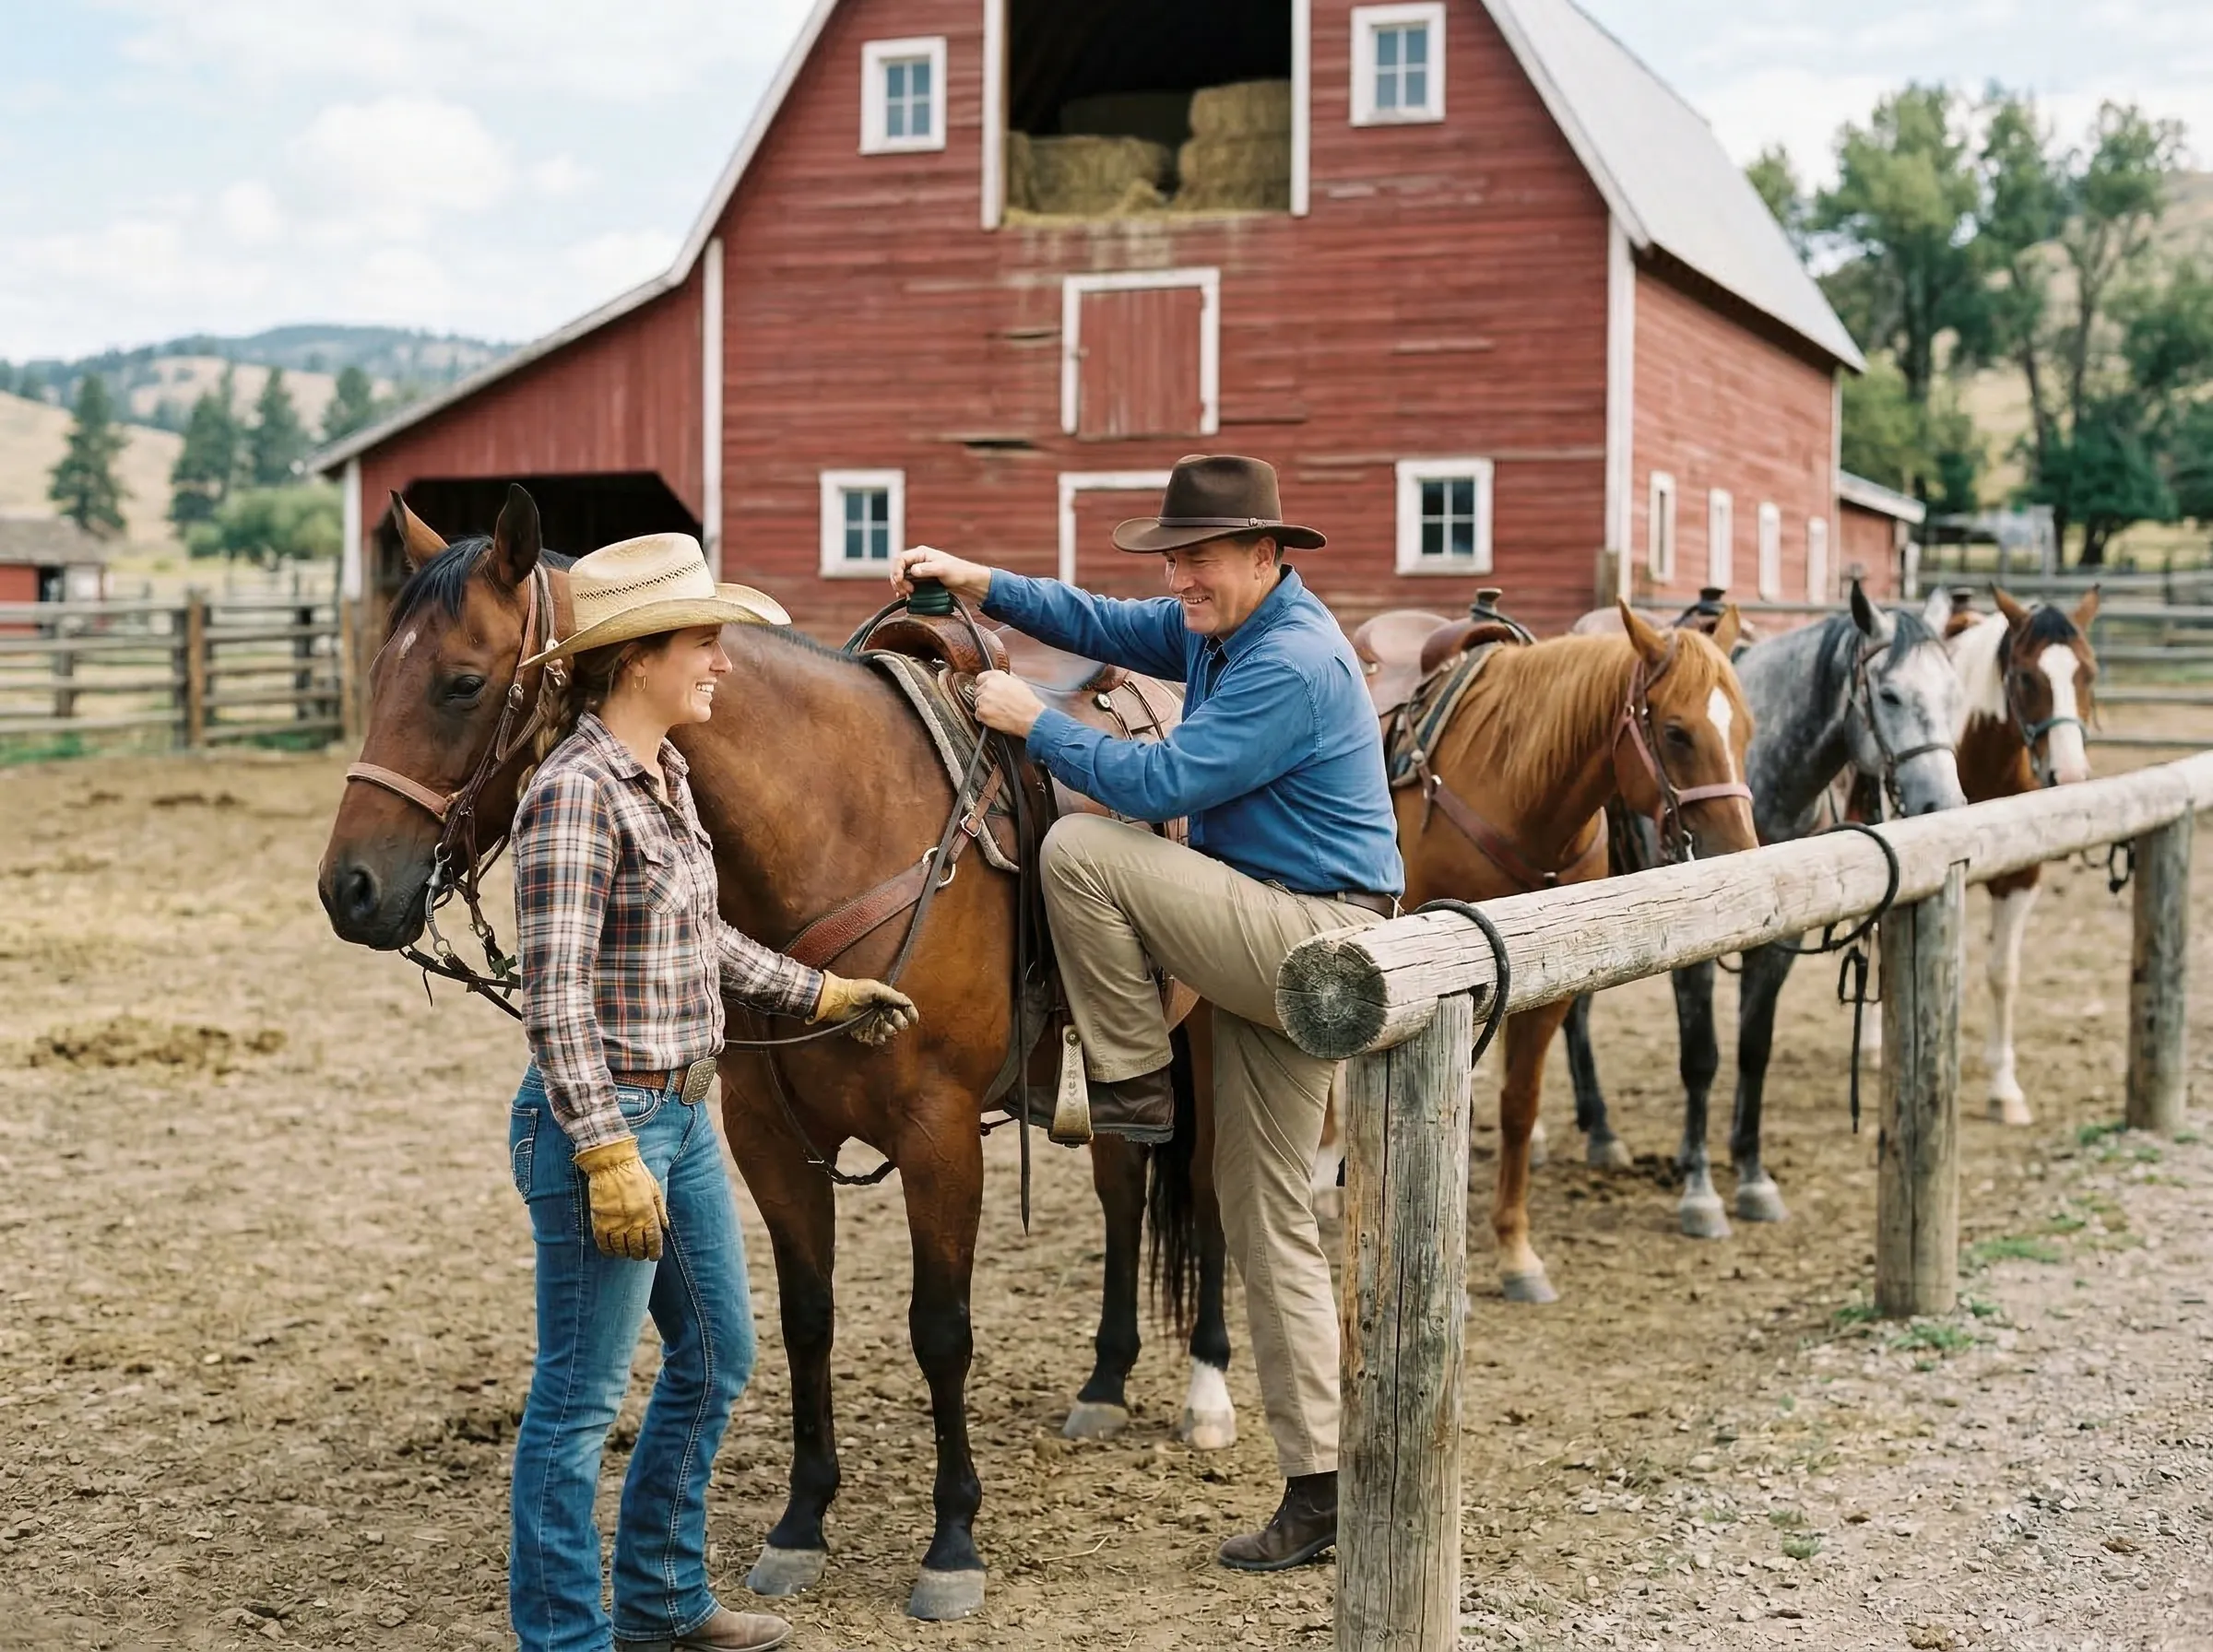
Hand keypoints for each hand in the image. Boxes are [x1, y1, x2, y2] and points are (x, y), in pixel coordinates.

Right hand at [571, 1136, 666, 1260]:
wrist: (611, 1164)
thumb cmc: (635, 1174)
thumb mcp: (654, 1189)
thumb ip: (660, 1210)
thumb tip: (665, 1227)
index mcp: (648, 1214)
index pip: (654, 1241)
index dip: (655, 1252)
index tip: (654, 1256)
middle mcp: (632, 1222)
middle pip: (637, 1248)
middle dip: (640, 1254)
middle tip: (640, 1254)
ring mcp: (614, 1224)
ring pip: (621, 1249)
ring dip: (625, 1253)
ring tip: (627, 1251)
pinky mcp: (599, 1222)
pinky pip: (604, 1244)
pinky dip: (608, 1250)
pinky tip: (612, 1250)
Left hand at [810, 972, 920, 1046]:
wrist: (837, 999)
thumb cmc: (855, 990)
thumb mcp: (875, 988)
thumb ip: (892, 995)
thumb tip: (907, 1002)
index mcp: (885, 1000)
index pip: (902, 1007)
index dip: (910, 1013)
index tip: (914, 1019)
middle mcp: (880, 1012)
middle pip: (896, 1020)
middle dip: (899, 1023)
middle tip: (897, 1024)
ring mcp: (871, 1022)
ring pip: (885, 1031)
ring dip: (888, 1032)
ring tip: (886, 1030)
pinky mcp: (861, 1030)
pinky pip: (871, 1038)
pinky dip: (875, 1039)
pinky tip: (876, 1038)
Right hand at [891, 545, 991, 603]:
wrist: (966, 580)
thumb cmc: (957, 571)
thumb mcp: (942, 569)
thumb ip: (927, 569)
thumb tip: (913, 571)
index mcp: (920, 553)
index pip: (900, 559)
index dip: (896, 571)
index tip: (900, 582)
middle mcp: (917, 560)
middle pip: (898, 568)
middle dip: (898, 580)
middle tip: (906, 591)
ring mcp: (918, 569)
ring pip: (901, 577)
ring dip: (900, 586)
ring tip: (907, 594)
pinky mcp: (920, 579)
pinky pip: (906, 583)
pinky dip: (903, 589)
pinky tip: (904, 596)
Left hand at [972, 670, 1045, 737]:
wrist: (1031, 717)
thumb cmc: (1028, 702)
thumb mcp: (1019, 683)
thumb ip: (1006, 679)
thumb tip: (1003, 679)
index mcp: (996, 676)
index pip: (980, 678)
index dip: (984, 685)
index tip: (988, 691)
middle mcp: (988, 685)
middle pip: (978, 691)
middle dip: (985, 697)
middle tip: (996, 704)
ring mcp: (983, 699)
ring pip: (978, 703)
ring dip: (985, 708)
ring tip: (999, 712)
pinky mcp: (981, 712)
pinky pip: (978, 715)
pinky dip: (985, 718)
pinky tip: (996, 718)